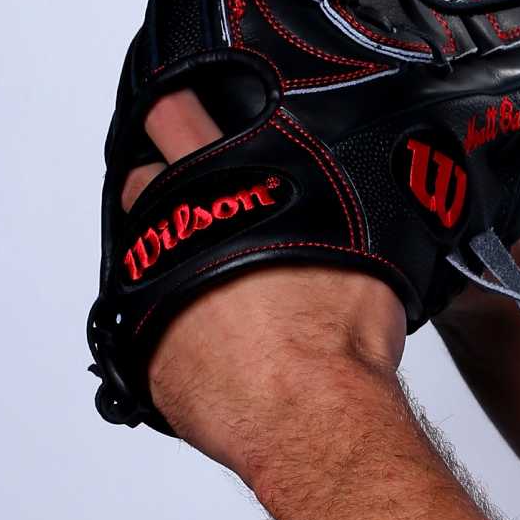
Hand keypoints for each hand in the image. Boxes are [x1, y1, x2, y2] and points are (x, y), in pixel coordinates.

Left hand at [123, 90, 407, 479]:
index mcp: (232, 191)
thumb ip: (351, 207)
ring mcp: (154, 290)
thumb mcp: (370, 243)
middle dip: (163, 182)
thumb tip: (379, 190)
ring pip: (140, 251)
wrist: (311, 414)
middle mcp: (180, 234)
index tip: (175, 105)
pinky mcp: (144, 348)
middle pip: (143, 181)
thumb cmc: (340, 337)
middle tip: (194, 198)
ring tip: (209, 274)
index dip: (174, 108)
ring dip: (166, 253)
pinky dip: (171, 324)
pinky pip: (147, 324)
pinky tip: (212, 338)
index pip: (178, 119)